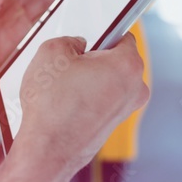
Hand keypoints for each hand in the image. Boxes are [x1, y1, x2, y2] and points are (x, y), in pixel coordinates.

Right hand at [13, 33, 148, 176]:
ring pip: (106, 80)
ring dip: (87, 78)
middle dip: (92, 56)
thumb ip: (70, 39)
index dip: (102, 30)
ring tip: (61, 84)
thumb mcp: (52, 51)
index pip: (122, 34)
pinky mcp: (110, 126)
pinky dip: (84, 97)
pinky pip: (99, 100)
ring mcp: (124, 110)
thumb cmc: (52, 106)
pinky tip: (63, 101)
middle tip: (68, 60)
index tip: (92, 31)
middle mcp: (135, 89)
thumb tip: (75, 46)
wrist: (47, 151)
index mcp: (128, 65)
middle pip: (115, 59)